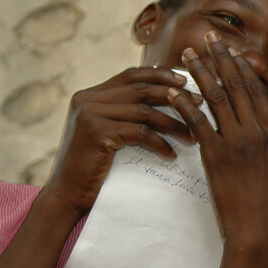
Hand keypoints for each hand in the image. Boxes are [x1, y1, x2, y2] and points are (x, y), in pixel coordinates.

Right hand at [42, 67, 193, 212]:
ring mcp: (90, 114)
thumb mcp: (106, 132)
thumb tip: (162, 100)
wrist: (67, 193)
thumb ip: (122, 113)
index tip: (184, 80)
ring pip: (144, 111)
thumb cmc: (92, 166)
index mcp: (89, 95)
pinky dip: (160, 143)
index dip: (159, 75)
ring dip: (174, 123)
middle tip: (199, 103)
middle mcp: (87, 99)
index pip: (131, 76)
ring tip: (193, 136)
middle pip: (140, 88)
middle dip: (174, 95)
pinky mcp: (97, 132)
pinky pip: (140, 132)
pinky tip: (171, 154)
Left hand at [166, 33, 267, 254]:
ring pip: (217, 96)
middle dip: (220, 57)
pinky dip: (184, 104)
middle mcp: (257, 132)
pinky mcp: (217, 156)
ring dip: (200, 72)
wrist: (258, 231)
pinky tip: (173, 92)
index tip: (230, 50)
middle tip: (207, 37)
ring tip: (186, 54)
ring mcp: (237, 142)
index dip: (241, 67)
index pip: (255, 91)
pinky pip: (198, 122)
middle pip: (236, 85)